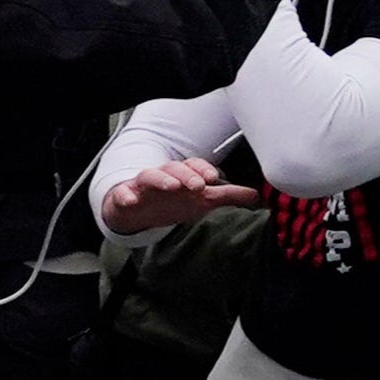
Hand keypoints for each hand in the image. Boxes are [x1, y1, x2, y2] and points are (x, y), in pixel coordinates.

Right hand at [100, 155, 259, 234]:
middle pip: (174, 168)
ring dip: (161, 179)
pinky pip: (122, 194)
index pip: (193, 166)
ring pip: (150, 176)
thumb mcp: (201, 200)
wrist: (137, 212)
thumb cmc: (172, 201)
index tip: (213, 178)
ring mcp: (142, 186)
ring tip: (172, 186)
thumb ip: (228, 196)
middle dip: (187, 174)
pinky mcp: (124, 197)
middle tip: (198, 185)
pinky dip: (125, 196)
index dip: (203, 170)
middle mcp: (163, 176)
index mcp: (182, 175)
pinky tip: (130, 201)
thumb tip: (258, 196)